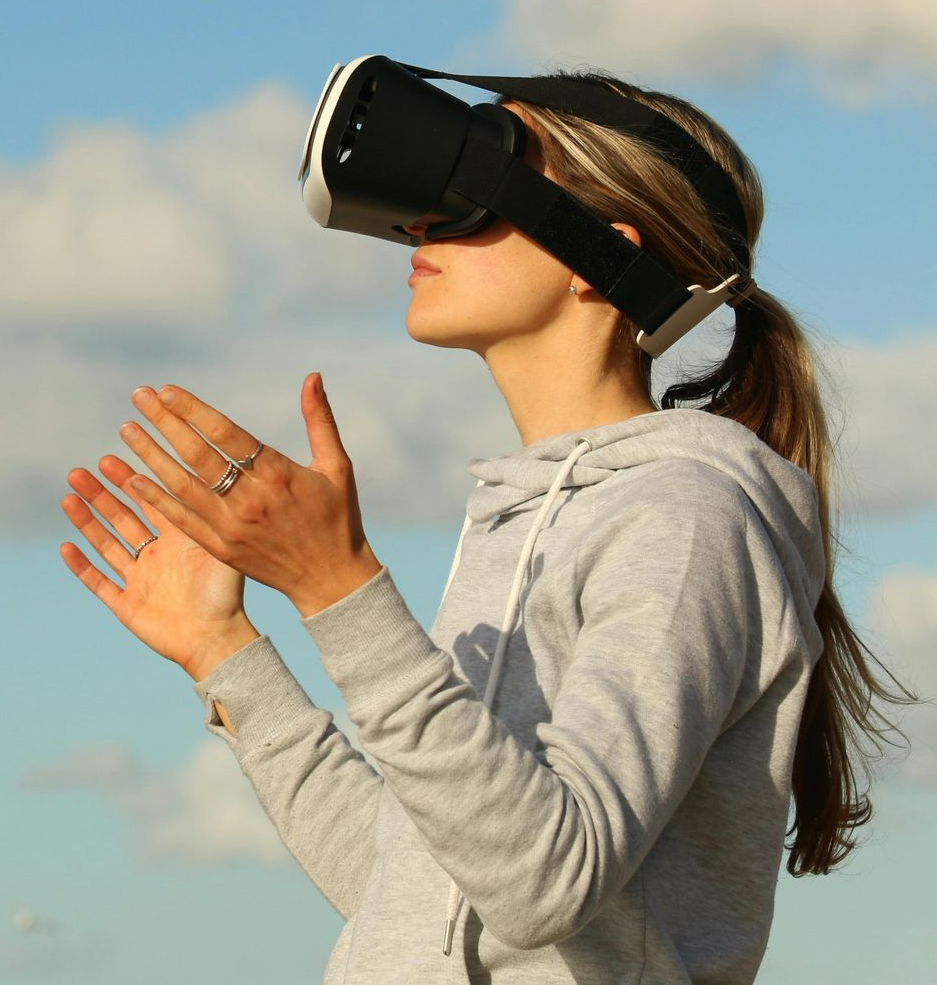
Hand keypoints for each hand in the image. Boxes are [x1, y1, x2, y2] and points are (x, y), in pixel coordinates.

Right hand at [60, 456, 258, 680]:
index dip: (131, 481)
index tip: (112, 457)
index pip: (150, 502)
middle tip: (83, 470)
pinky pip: (99, 583)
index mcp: (179, 540)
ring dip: (87, 522)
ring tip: (69, 496)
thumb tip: (211, 478)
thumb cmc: (227, 596)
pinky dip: (82, 566)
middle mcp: (157, 556)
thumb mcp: (221, 550)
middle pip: (122, 518)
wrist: (218, 639)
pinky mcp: (127, 605)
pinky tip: (66, 546)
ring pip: (106, 544)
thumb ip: (211, 518)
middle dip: (102, 495)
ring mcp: (140, 580)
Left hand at [118, 373, 382, 616]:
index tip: (166, 390)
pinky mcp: (222, 549)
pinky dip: (157, 500)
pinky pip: (182, 521)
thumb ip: (319, 419)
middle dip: (165, 423)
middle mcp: (251, 500)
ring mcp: (233, 527)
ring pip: (182, 486)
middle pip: (198, 455)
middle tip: (138, 397)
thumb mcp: (336, 466)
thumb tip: (312, 376)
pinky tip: (135, 480)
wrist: (331, 579)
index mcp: (278, 475)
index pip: (226, 434)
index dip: (193, 410)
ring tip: (127, 430)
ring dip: (151, 456)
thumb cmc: (338, 518)